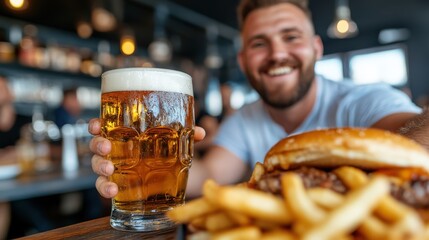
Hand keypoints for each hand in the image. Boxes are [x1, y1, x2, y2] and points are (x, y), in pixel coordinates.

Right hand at [88, 118, 205, 198]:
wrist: (171, 176)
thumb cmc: (166, 151)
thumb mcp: (176, 142)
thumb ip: (186, 135)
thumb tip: (200, 132)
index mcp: (124, 134)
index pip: (104, 126)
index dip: (96, 125)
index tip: (97, 125)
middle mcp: (115, 149)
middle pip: (97, 145)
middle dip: (98, 145)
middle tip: (106, 148)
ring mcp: (114, 167)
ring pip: (97, 165)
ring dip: (100, 167)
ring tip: (109, 171)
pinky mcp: (117, 184)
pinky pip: (104, 186)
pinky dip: (105, 188)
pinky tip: (112, 191)